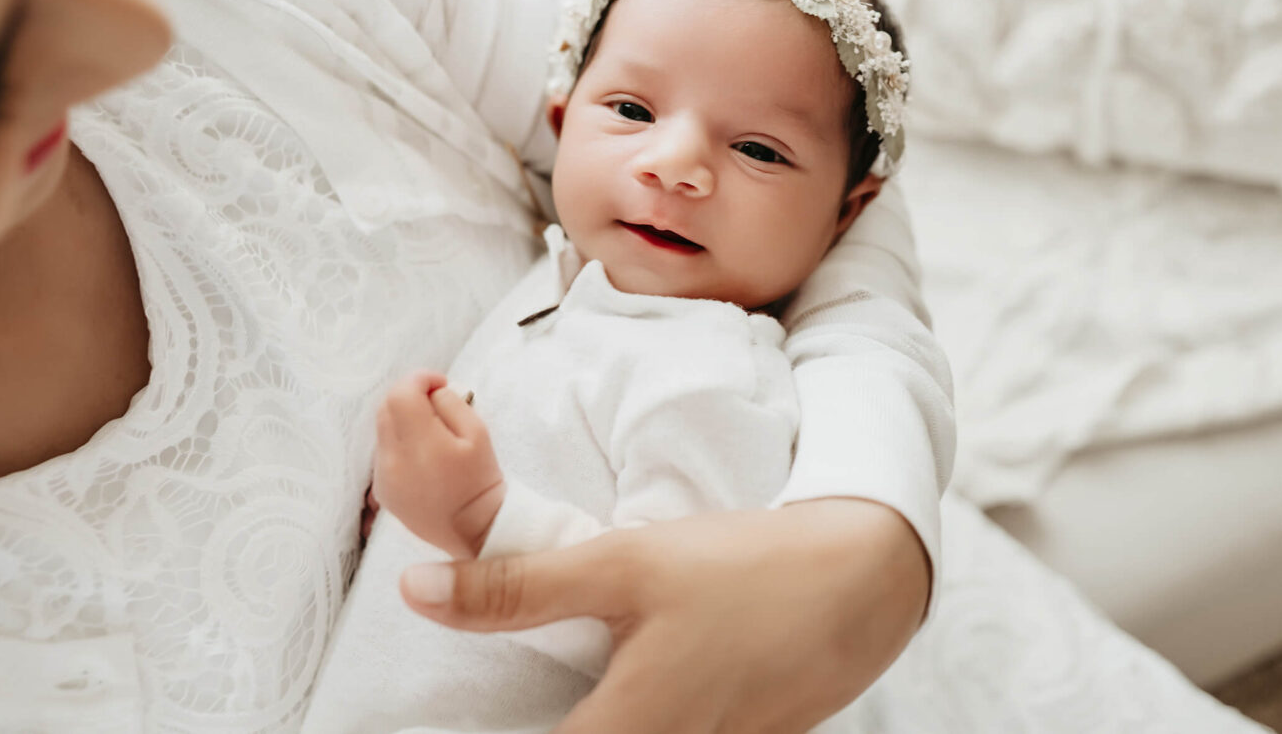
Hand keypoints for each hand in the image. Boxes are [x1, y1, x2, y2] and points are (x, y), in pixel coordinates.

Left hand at [372, 371, 505, 558]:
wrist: (474, 528)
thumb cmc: (481, 479)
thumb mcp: (478, 432)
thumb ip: (451, 403)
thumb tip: (430, 391)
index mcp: (421, 446)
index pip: (401, 395)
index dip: (419, 380)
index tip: (439, 384)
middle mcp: (394, 462)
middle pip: (386, 408)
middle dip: (409, 397)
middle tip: (435, 404)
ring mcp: (383, 478)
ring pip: (382, 429)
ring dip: (402, 420)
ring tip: (430, 432)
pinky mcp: (381, 491)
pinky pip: (383, 453)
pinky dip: (398, 444)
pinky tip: (422, 456)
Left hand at [397, 497, 929, 732]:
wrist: (864, 576)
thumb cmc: (741, 568)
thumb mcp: (621, 565)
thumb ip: (516, 588)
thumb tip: (416, 591)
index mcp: (629, 731)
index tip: (429, 727)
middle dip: (558, 723)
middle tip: (539, 693)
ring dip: (600, 722)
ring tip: (595, 687)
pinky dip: (645, 724)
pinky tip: (638, 691)